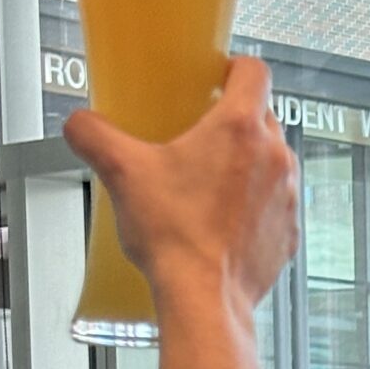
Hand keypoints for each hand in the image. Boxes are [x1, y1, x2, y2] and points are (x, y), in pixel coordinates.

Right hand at [63, 56, 299, 314]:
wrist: (204, 300)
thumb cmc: (174, 238)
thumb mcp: (121, 172)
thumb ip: (93, 135)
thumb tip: (80, 125)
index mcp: (240, 128)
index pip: (255, 71)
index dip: (234, 68)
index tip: (217, 77)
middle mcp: (275, 158)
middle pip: (263, 118)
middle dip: (233, 122)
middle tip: (199, 137)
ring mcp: (287, 197)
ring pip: (272, 162)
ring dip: (246, 166)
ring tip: (208, 184)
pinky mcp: (289, 234)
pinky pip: (274, 205)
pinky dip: (254, 207)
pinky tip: (222, 220)